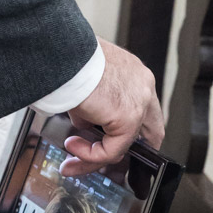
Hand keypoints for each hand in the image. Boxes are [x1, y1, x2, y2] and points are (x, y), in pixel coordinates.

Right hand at [61, 38, 162, 174]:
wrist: (62, 53)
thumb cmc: (67, 57)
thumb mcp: (85, 78)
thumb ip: (93, 101)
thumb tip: (85, 121)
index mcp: (133, 72)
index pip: (142, 106)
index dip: (130, 125)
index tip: (109, 134)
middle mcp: (143, 86)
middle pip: (150, 130)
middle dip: (130, 148)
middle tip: (108, 158)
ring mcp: (140, 103)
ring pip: (125, 143)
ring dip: (98, 153)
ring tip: (74, 152)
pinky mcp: (128, 119)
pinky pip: (111, 150)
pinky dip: (90, 154)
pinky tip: (72, 146)